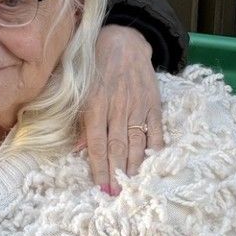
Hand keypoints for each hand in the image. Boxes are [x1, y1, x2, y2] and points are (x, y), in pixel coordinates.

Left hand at [80, 25, 163, 194]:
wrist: (124, 40)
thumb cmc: (94, 66)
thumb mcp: (79, 88)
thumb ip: (78, 119)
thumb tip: (78, 149)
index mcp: (94, 104)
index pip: (96, 142)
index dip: (99, 167)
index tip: (101, 186)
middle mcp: (117, 106)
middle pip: (117, 146)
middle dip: (117, 173)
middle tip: (118, 194)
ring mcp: (137, 105)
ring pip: (137, 141)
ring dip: (136, 166)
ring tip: (134, 185)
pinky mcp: (154, 103)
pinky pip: (157, 130)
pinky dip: (156, 148)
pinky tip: (154, 164)